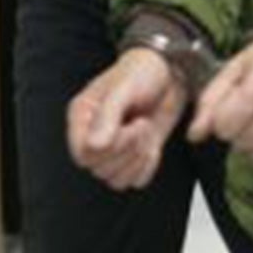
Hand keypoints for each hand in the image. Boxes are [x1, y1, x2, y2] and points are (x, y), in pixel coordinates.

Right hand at [67, 50, 186, 190]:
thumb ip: (108, 115)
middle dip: (127, 150)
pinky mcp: (132, 158)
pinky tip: (152, 145)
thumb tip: (94, 146)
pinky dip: (148, 167)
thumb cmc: (143, 71)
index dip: (105, 148)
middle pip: (99, 169)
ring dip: (138, 159)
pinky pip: (135, 181)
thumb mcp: (124, 88)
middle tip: (142, 123)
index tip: (127, 125)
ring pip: (116, 179)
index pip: (82, 154)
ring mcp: (113, 149)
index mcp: (82, 115)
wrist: (171, 72)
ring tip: (146, 130)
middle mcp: (93, 135)